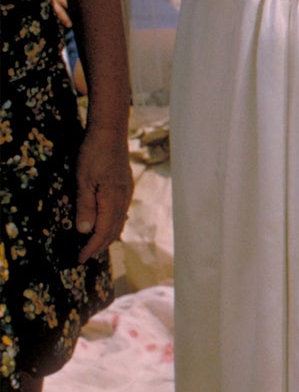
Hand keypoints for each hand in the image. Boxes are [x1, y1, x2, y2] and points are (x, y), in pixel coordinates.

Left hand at [74, 126, 132, 261]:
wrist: (110, 133)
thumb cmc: (94, 154)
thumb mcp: (83, 180)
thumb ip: (85, 206)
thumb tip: (84, 232)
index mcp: (113, 200)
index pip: (103, 232)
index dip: (92, 247)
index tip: (80, 258)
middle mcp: (123, 200)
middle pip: (113, 231)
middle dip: (100, 246)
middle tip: (85, 257)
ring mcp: (126, 194)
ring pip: (119, 223)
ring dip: (107, 237)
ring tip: (95, 245)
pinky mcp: (125, 188)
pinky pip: (121, 213)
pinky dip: (113, 224)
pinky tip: (107, 225)